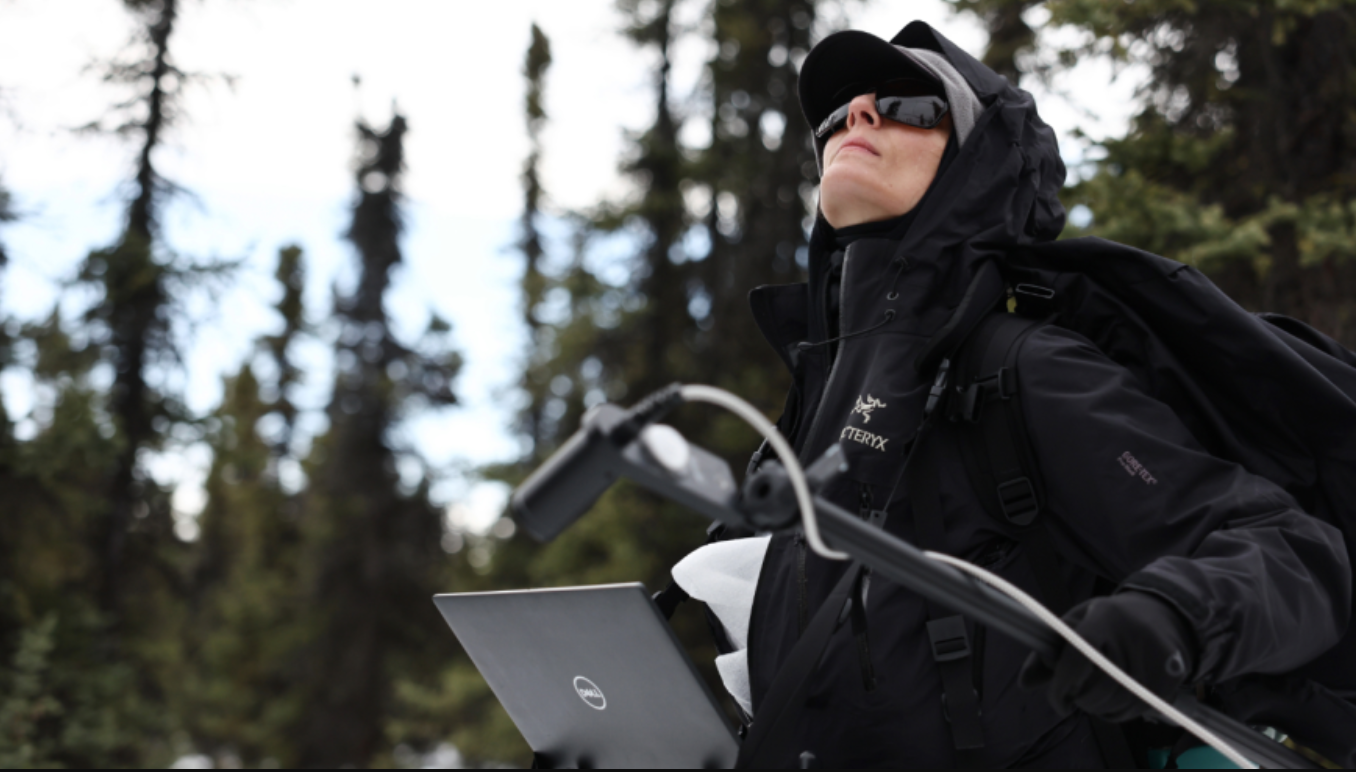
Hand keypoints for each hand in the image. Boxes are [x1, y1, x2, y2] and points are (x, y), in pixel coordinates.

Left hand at [1020, 591, 1197, 722]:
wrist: (1163, 615)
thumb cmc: (1111, 620)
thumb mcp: (1078, 621)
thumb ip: (1048, 651)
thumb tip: (1024, 682)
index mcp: (1105, 619)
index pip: (1080, 657)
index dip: (1063, 685)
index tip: (1057, 700)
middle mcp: (1133, 639)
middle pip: (1099, 689)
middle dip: (1080, 699)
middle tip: (1075, 694)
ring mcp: (1155, 662)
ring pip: (1116, 706)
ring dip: (1098, 707)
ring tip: (1095, 691)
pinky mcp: (1169, 682)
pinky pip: (1134, 712)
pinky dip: (1118, 711)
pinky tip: (1115, 696)